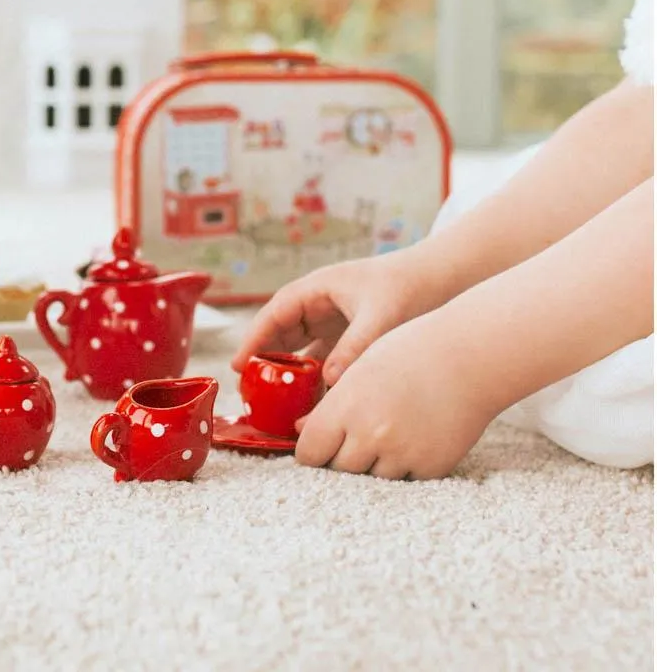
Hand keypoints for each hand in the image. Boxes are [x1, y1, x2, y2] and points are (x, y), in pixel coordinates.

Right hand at [231, 250, 435, 385]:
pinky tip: (311, 402)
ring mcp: (333, 320)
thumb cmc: (408, 287)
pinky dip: (314, 378)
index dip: (255, 338)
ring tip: (275, 401)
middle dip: (266, 360)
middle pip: (282, 332)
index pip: (276, 313)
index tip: (240, 364)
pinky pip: (322, 359)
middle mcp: (320, 303)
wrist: (442, 280)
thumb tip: (328, 380)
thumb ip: (354, 347)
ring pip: (301, 348)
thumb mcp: (380, 316)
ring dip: (289, 371)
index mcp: (318, 288)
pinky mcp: (348, 336)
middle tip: (251, 390)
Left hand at [292, 314, 497, 479]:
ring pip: (370, 478)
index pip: (309, 452)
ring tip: (389, 430)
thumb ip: (330, 406)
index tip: (318, 444)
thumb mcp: (360, 369)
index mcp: (346, 405)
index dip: (311, 449)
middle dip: (340, 457)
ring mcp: (402, 454)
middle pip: (337, 470)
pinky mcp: (431, 467)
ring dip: (372, 463)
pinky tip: (413, 437)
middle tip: (355, 435)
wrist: (470, 356)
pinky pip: (404, 480)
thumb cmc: (410, 352)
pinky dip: (403, 466)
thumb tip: (302, 434)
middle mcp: (370, 434)